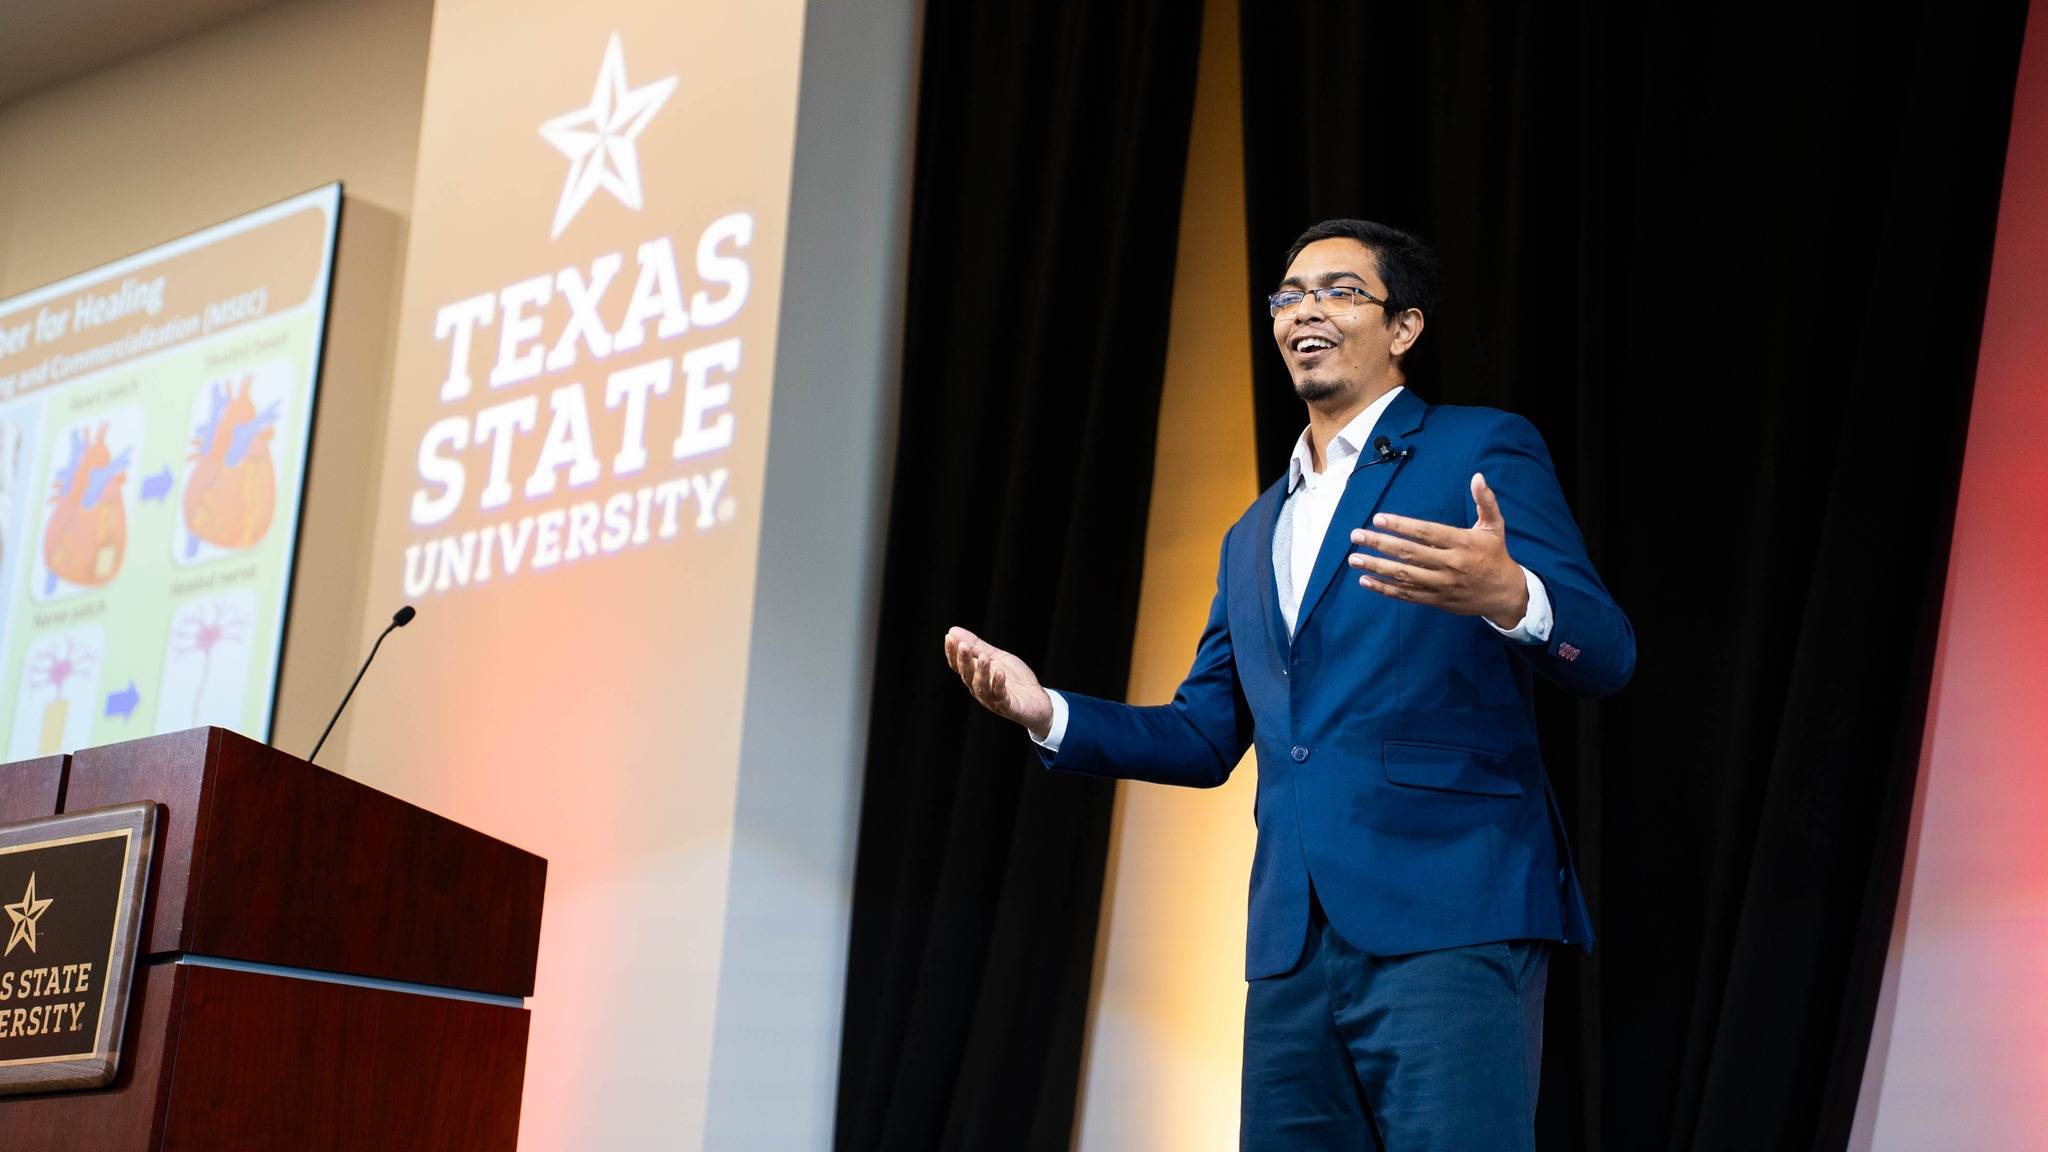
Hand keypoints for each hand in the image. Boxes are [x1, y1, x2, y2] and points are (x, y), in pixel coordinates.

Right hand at [943, 626, 1054, 737]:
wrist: (1038, 702)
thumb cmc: (1015, 679)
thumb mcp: (996, 658)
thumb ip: (977, 646)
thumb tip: (953, 630)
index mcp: (975, 677)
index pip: (958, 666)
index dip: (952, 653)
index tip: (949, 637)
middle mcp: (980, 690)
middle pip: (968, 675)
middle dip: (964, 661)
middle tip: (962, 645)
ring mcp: (994, 700)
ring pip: (982, 687)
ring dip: (981, 672)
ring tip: (983, 656)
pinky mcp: (1009, 707)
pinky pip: (1001, 697)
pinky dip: (999, 685)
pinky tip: (1000, 673)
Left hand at [1347, 472, 1529, 628]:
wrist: (1505, 594)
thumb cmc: (1496, 555)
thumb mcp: (1495, 526)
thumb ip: (1485, 501)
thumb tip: (1478, 477)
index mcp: (1462, 543)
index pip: (1426, 532)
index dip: (1401, 526)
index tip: (1379, 518)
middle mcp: (1450, 564)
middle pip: (1410, 553)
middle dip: (1380, 544)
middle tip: (1356, 536)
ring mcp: (1441, 584)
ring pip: (1404, 575)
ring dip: (1377, 566)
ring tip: (1354, 558)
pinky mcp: (1436, 600)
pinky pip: (1407, 594)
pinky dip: (1385, 589)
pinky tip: (1366, 581)